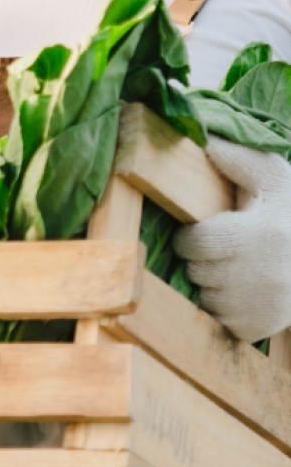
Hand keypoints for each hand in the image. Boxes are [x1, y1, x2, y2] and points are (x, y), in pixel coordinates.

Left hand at [174, 137, 290, 341]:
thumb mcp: (273, 180)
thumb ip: (236, 159)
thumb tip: (202, 137)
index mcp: (258, 236)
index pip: (194, 243)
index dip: (195, 236)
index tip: (212, 230)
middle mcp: (258, 276)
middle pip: (195, 271)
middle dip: (203, 259)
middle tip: (226, 250)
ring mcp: (258, 307)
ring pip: (203, 297)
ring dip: (212, 284)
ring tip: (240, 270)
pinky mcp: (257, 329)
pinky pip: (216, 320)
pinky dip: (225, 309)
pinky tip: (246, 293)